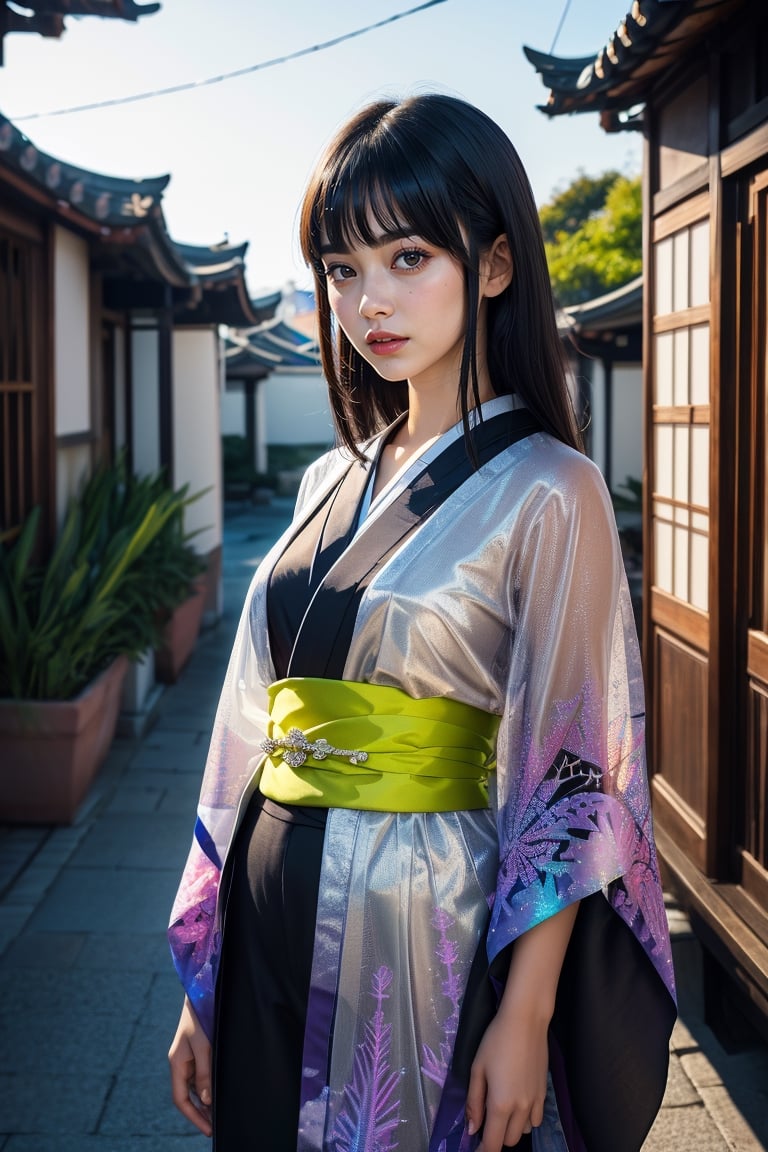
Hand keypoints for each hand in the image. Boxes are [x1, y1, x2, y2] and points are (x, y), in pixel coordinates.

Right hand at [168, 995, 212, 1136]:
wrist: (203, 991)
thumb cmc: (201, 1016)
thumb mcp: (204, 1045)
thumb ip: (204, 1072)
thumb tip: (206, 1099)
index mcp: (177, 1063)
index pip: (181, 1099)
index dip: (193, 1116)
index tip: (208, 1129)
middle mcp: (181, 1063)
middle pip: (188, 1095)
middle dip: (200, 1113)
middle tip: (215, 1126)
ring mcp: (189, 1057)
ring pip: (196, 1086)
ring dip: (205, 1101)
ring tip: (220, 1113)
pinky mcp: (198, 1051)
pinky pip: (201, 1075)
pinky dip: (208, 1087)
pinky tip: (219, 1092)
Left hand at [465, 1000, 548, 1150]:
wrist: (526, 1022)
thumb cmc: (496, 1041)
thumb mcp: (477, 1069)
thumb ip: (474, 1102)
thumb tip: (472, 1130)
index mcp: (501, 1104)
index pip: (493, 1144)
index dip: (482, 1151)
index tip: (474, 1148)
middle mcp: (521, 1109)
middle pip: (509, 1141)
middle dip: (495, 1137)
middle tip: (485, 1118)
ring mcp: (536, 1102)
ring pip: (523, 1131)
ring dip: (511, 1128)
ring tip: (501, 1107)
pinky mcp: (545, 1094)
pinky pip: (535, 1120)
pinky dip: (525, 1119)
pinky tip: (517, 1101)